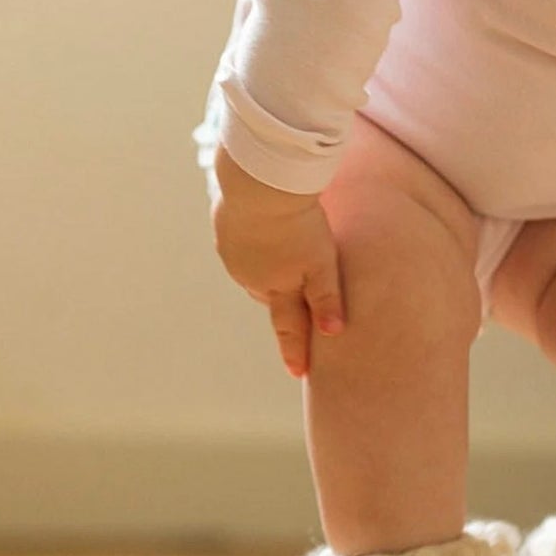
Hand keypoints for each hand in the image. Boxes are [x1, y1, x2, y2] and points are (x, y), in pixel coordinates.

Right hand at [210, 146, 345, 377]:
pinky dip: (254, 241)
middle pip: (270, 295)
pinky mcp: (223, 227)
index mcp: (276, 288)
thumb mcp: (321, 262)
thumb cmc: (298, 224)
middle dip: (282, 298)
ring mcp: (231, 252)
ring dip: (267, 266)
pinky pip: (240, 242)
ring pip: (254, 269)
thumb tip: (332, 333)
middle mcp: (249, 276)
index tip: (297, 372)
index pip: (289, 327)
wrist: (260, 183)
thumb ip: (326, 297)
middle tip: (295, 290)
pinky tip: (263, 226)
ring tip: (282, 250)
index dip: (295, 349)